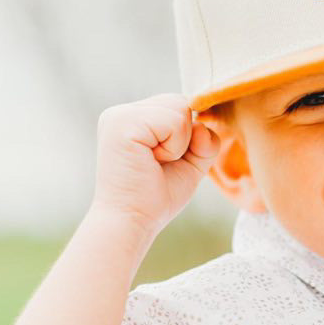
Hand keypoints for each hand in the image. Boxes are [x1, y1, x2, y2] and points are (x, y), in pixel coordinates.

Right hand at [90, 93, 219, 238]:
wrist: (132, 222)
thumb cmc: (157, 196)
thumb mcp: (191, 163)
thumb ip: (204, 139)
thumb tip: (201, 124)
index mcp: (133, 118)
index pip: (177, 105)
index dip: (185, 136)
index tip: (162, 162)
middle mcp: (122, 112)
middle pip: (180, 102)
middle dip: (184, 138)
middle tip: (158, 163)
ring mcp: (119, 115)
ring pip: (180, 108)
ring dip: (179, 144)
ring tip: (153, 162)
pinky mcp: (122, 123)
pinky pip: (174, 121)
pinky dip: (174, 147)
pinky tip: (151, 161)